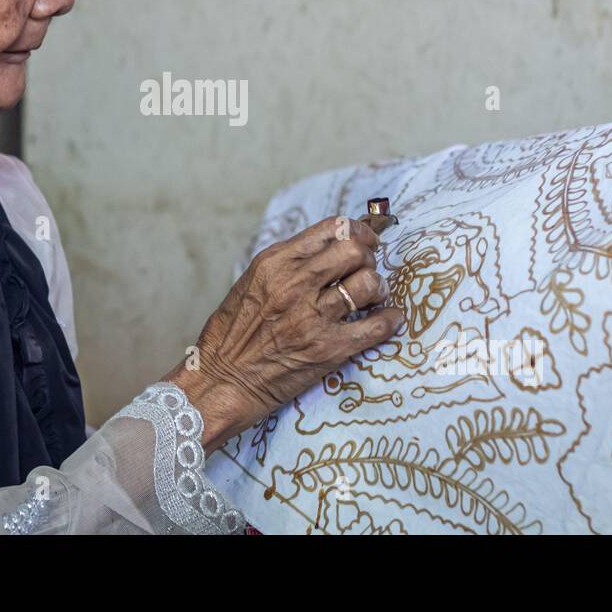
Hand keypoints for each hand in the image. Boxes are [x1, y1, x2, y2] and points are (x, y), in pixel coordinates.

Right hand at [164, 216, 401, 450]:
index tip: (365, 240)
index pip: (332, 228)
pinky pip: (376, 327)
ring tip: (372, 297)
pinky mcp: (327, 350)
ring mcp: (312, 318)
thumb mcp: (251, 283)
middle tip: (368, 269)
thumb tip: (329, 250)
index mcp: (275, 263)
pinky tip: (392, 319)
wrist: (220, 382)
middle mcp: (295, 285)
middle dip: (369, 257)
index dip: (358, 230)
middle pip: (355, 251)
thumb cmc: (230, 335)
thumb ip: (288, 264)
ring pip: (368, 284)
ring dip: (378, 288)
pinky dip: (391, 320)